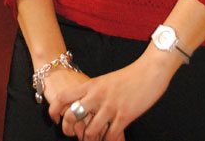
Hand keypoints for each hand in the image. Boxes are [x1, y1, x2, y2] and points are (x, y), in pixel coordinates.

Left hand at [51, 47, 181, 139]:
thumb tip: (85, 106)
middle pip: (72, 116)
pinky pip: (109, 136)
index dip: (54, 110)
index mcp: (92, 85)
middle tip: (73, 136)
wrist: (150, 71)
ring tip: (92, 140)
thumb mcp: (106, 81)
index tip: (55, 119)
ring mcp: (110, 107)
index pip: (64, 97)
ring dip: (89, 140)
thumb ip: (94, 92)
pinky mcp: (124, 116)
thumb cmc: (129, 76)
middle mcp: (97, 95)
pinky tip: (109, 139)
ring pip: (90, 132)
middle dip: (69, 130)